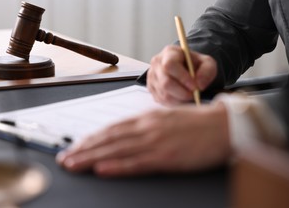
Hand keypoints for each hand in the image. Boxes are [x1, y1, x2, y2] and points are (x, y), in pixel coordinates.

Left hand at [56, 102, 230, 176]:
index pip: (111, 128)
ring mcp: (156, 141)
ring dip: (91, 158)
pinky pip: (137, 162)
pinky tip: (102, 170)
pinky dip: (117, 166)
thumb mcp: (166, 119)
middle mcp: (146, 127)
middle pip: (108, 139)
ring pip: (116, 150)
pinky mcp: (167, 157)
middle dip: (83, 149)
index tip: (74, 146)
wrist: (224, 125)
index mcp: (147, 118)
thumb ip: (145, 126)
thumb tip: (126, 134)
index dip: (90, 138)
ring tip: (73, 164)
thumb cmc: (197, 124)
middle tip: (64, 158)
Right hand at [147, 45, 216, 105]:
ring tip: (189, 96)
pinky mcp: (151, 89)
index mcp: (169, 52)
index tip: (195, 86)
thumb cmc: (194, 64)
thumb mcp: (207, 62)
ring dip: (180, 100)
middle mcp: (156, 64)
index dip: (182, 78)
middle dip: (182, 93)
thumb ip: (207, 71)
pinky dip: (174, 103)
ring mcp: (152, 77)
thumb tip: (199, 85)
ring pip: (164, 95)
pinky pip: (162, 101)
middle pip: (165, 83)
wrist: (185, 68)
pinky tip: (181, 98)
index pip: (170, 65)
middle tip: (194, 95)